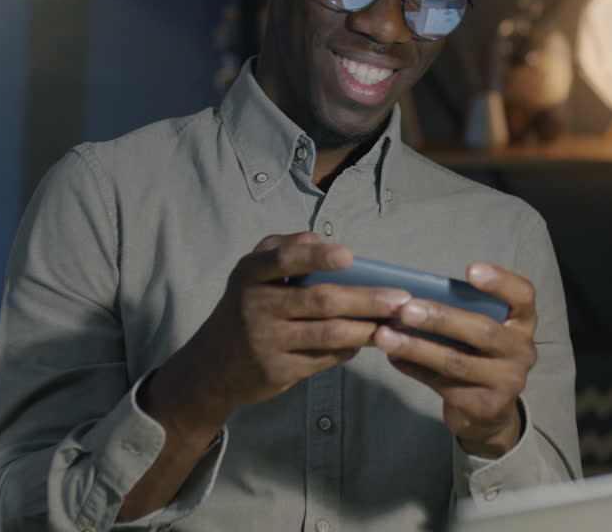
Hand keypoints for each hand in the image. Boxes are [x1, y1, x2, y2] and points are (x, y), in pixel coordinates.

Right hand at [150, 232, 410, 435]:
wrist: (210, 368)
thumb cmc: (244, 309)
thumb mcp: (252, 274)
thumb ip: (284, 250)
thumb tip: (322, 241)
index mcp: (250, 274)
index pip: (283, 261)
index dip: (317, 257)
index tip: (350, 256)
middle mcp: (254, 306)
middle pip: (320, 301)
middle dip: (366, 300)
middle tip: (400, 298)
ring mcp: (265, 342)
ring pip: (328, 333)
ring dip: (366, 328)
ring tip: (394, 322)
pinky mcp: (276, 371)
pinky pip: (323, 358)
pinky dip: (349, 349)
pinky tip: (367, 341)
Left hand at [374, 263, 536, 458]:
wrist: (490, 413)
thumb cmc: (479, 356)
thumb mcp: (482, 332)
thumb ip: (460, 313)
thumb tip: (407, 297)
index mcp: (522, 323)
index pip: (522, 295)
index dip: (500, 281)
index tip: (470, 269)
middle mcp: (521, 351)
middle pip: (483, 331)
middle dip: (441, 318)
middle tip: (406, 309)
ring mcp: (506, 381)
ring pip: (456, 361)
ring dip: (417, 347)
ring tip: (384, 335)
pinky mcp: (483, 406)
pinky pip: (442, 384)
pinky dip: (414, 369)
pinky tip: (393, 357)